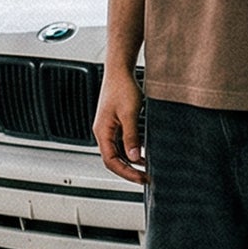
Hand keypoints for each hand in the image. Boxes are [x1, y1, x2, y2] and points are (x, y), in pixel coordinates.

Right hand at [94, 67, 146, 183]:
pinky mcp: (115, 124)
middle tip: (146, 177)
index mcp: (102, 132)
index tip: (141, 178)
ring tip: (146, 168)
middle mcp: (103, 132)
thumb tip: (133, 157)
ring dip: (130, 162)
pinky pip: (121, 144)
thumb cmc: (122, 87)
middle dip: (129, 171)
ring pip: (117, 153)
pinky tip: (142, 153)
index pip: (111, 161)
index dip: (126, 173)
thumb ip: (131, 137)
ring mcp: (108, 128)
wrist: (120, 70)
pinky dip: (131, 151)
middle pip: (113, 160)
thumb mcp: (129, 114)